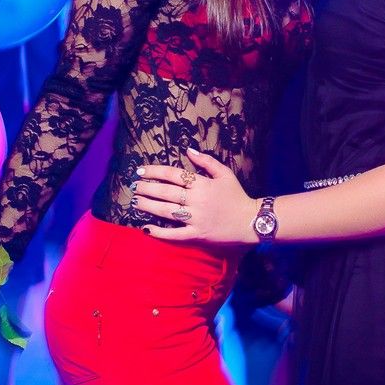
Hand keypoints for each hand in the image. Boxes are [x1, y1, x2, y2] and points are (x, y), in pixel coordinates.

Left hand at [132, 148, 258, 244]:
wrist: (251, 220)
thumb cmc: (237, 196)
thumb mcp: (225, 173)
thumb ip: (206, 161)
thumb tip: (188, 150)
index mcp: (202, 184)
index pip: (173, 175)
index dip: (154, 172)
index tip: (140, 171)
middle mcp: (197, 200)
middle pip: (166, 192)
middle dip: (147, 188)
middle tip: (133, 187)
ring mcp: (196, 219)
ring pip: (167, 211)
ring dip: (149, 206)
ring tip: (135, 202)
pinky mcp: (197, 234)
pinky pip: (175, 234)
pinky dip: (160, 232)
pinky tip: (146, 228)